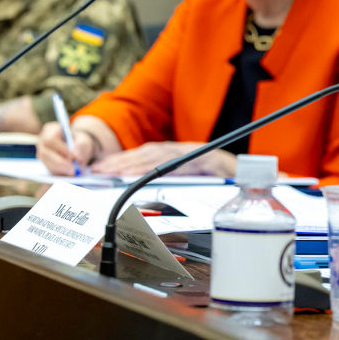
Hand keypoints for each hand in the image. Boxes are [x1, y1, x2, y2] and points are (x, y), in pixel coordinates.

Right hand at [36, 122, 101, 174]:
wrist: (77, 149)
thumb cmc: (79, 142)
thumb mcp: (84, 140)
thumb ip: (81, 146)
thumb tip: (75, 156)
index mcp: (50, 130)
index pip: (50, 139)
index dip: (59, 148)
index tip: (71, 156)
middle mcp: (42, 141)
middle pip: (45, 153)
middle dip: (60, 163)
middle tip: (73, 170)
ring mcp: (41, 153)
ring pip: (46, 164)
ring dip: (60, 170)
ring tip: (74, 172)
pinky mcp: (45, 164)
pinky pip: (49, 170)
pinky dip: (60, 174)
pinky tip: (69, 175)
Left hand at [90, 142, 236, 176]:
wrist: (241, 172)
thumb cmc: (213, 178)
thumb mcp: (186, 178)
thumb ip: (167, 180)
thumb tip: (138, 189)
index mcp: (172, 154)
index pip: (141, 156)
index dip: (120, 161)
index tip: (100, 169)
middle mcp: (177, 150)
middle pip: (142, 155)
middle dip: (118, 162)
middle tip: (97, 171)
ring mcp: (188, 154)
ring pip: (153, 157)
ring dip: (129, 164)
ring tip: (110, 172)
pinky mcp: (199, 159)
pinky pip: (171, 164)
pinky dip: (154, 168)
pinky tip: (137, 175)